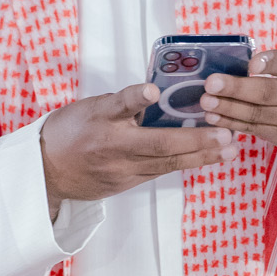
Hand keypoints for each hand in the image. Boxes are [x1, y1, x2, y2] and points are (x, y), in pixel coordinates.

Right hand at [39, 82, 232, 219]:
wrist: (47, 171)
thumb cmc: (70, 131)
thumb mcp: (90, 108)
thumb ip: (123, 104)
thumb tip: (159, 95)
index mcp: (99, 119)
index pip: (118, 105)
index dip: (136, 97)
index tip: (151, 91)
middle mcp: (111, 146)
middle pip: (157, 144)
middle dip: (195, 140)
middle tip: (225, 133)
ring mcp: (120, 169)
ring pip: (166, 163)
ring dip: (201, 156)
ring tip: (229, 150)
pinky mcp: (126, 183)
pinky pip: (160, 171)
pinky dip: (186, 163)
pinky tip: (209, 158)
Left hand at [200, 0, 276, 207]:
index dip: (270, 64)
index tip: (252, 63)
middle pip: (267, 93)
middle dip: (237, 89)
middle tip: (210, 83)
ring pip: (257, 114)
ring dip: (229, 108)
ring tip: (205, 100)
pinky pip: (256, 130)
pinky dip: (233, 124)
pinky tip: (213, 116)